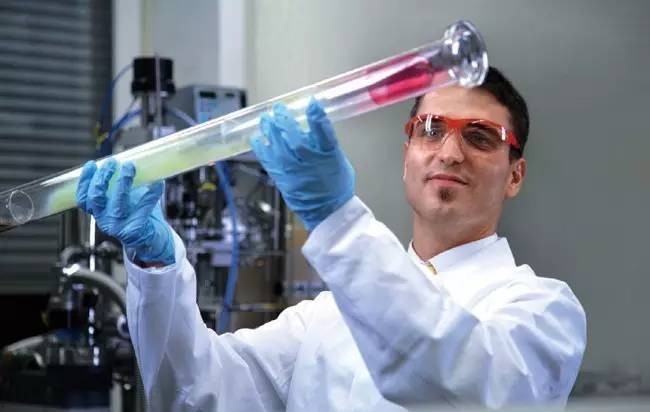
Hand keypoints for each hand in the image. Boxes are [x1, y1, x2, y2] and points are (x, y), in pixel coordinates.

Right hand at [76, 159, 174, 264]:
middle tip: (112, 162)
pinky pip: (143, 209)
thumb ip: (119, 184)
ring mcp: (118, 227)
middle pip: (96, 198)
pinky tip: (158, 183)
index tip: (92, 164)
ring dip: (123, 182)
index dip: (84, 181)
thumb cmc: (136, 213)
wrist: (150, 237)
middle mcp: (104, 220)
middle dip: (102, 177)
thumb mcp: (122, 198)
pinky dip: (151, 194)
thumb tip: (126, 158)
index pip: (83, 198)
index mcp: (98, 212)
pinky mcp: (135, 230)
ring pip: (117, 203)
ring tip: (130, 167)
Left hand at [250, 99, 354, 230]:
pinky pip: (269, 161)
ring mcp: (295, 173)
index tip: (311, 102)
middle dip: (285, 121)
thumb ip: (323, 142)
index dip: (317, 116)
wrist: (328, 213)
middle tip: (278, 108)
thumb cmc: (336, 185)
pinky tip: (257, 137)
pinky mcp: (283, 180)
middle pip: (295, 139)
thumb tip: (311, 122)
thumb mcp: (338, 159)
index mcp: (330, 158)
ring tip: (265, 119)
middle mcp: (311, 165)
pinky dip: (261, 147)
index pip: (324, 133)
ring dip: (270, 131)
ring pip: (279, 148)